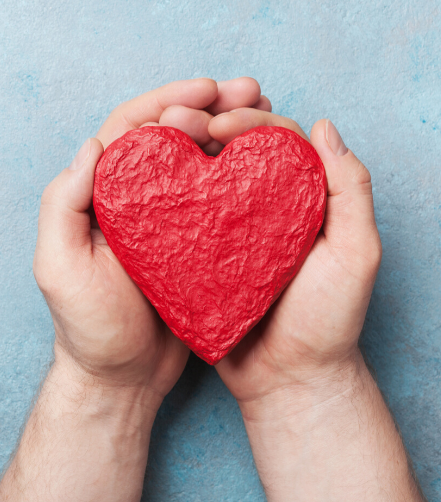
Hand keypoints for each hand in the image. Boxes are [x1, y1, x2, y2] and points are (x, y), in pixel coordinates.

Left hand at [34, 77, 268, 404]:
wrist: (120, 378)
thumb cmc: (87, 328)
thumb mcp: (60, 267)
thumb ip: (64, 204)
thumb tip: (94, 143)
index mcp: (99, 194)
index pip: (131, 129)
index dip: (167, 99)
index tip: (208, 88)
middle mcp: (131, 197)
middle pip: (168, 134)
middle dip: (206, 104)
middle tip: (250, 89)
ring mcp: (163, 218)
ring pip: (195, 159)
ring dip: (226, 130)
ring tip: (264, 111)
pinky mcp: (191, 242)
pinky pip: (213, 197)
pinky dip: (236, 174)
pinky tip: (265, 164)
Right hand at [173, 108, 426, 501]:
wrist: (286, 380)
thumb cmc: (327, 321)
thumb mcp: (355, 254)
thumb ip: (351, 191)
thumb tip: (323, 126)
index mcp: (301, 197)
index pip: (276, 140)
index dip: (248, 121)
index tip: (219, 122)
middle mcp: (263, 206)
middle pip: (234, 151)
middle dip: (206, 125)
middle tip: (177, 121)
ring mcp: (228, 230)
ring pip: (205, 178)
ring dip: (182, 154)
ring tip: (157, 139)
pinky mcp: (199, 255)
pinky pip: (182, 217)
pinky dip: (167, 197)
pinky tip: (147, 184)